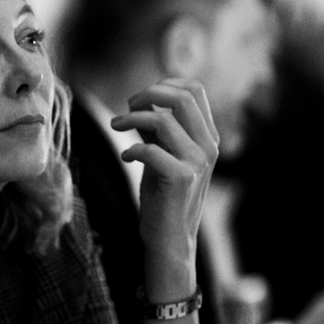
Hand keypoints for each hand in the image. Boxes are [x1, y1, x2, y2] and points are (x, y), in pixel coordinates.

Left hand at [109, 79, 218, 272]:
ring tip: (115, 126)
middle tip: (126, 106)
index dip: (164, 84)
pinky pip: (151, 149)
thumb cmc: (163, 197)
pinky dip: (132, 148)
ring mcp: (198, 162)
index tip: (139, 98)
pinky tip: (126, 157)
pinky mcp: (182, 179)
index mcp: (207, 137)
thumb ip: (156, 129)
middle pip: (184, 97)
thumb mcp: (160, 155)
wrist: (169, 239)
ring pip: (164, 121)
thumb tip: (140, 102)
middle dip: (148, 94)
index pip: (195, 90)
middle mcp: (208, 146)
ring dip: (131, 119)